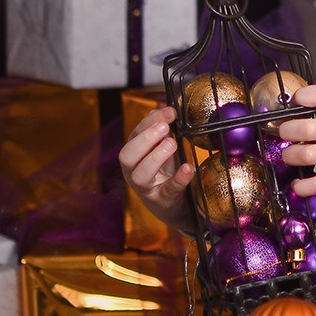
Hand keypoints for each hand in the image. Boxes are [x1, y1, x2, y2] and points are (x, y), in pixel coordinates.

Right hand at [118, 106, 198, 233]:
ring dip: (155, 156)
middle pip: (127, 155)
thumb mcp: (163, 150)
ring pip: (139, 175)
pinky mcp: (162, 202)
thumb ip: (163, 132)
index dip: (149, 121)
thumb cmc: (168, 174)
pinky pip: (168, 190)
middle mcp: (133, 172)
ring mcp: (146, 189)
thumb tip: (165, 108)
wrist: (177, 207)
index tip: (170, 111)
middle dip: (145, 139)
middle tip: (165, 128)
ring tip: (173, 144)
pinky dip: (178, 179)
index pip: (134, 135)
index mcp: (134, 155)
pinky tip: (188, 168)